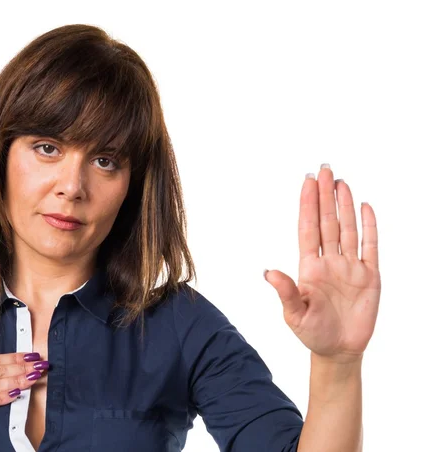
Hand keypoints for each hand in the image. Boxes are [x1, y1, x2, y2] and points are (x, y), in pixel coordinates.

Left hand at [264, 164, 380, 363]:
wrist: (338, 350)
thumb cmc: (312, 333)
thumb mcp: (295, 314)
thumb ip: (286, 292)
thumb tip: (268, 272)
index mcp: (309, 267)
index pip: (308, 228)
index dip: (307, 205)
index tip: (306, 183)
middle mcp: (329, 261)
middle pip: (327, 222)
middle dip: (325, 196)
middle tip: (324, 170)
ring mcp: (350, 266)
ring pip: (347, 228)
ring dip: (344, 205)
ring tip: (341, 182)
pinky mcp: (370, 276)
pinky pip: (370, 246)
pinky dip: (369, 227)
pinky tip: (365, 207)